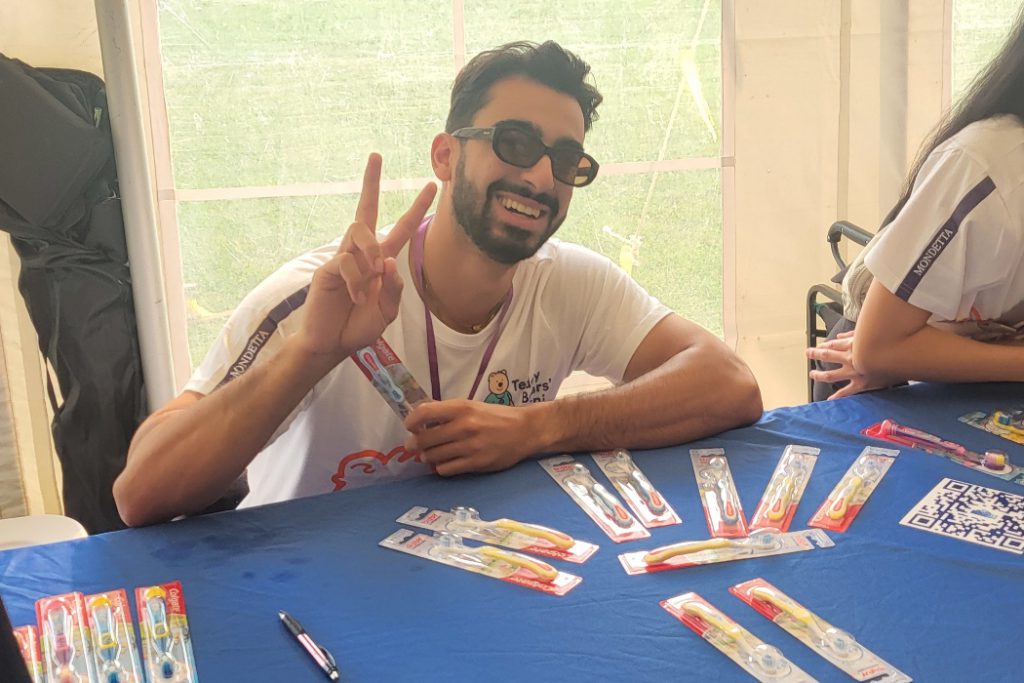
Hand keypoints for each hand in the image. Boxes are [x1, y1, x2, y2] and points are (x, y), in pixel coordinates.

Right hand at [298, 154, 435, 360]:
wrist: (332, 344)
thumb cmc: (358, 327)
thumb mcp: (386, 312)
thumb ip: (393, 289)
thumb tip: (388, 261)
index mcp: (379, 262)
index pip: (400, 229)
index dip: (416, 209)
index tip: (431, 187)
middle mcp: (361, 254)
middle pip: (365, 209)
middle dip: (371, 182)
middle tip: (376, 155)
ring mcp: (342, 259)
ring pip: (359, 231)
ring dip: (371, 250)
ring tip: (372, 274)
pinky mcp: (327, 269)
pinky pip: (347, 262)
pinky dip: (356, 280)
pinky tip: (354, 297)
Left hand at [403, 401, 536, 475]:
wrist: (525, 430)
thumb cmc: (496, 417)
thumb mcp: (472, 406)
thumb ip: (448, 411)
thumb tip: (420, 417)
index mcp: (461, 408)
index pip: (424, 413)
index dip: (411, 421)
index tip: (409, 426)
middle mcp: (464, 426)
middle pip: (425, 439)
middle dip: (414, 444)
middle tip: (414, 445)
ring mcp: (470, 447)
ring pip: (433, 456)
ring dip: (427, 457)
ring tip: (429, 454)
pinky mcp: (476, 464)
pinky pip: (446, 469)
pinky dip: (441, 467)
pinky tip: (445, 463)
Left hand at [806, 331, 893, 398]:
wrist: (903, 356)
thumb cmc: (888, 342)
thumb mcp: (871, 334)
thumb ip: (853, 334)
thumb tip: (839, 336)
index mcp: (853, 344)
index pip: (833, 344)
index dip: (824, 344)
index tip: (819, 346)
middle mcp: (850, 357)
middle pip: (827, 355)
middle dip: (815, 353)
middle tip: (808, 353)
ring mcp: (854, 371)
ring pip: (830, 374)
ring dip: (819, 374)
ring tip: (812, 374)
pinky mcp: (862, 383)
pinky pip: (846, 392)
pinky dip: (837, 396)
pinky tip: (829, 400)